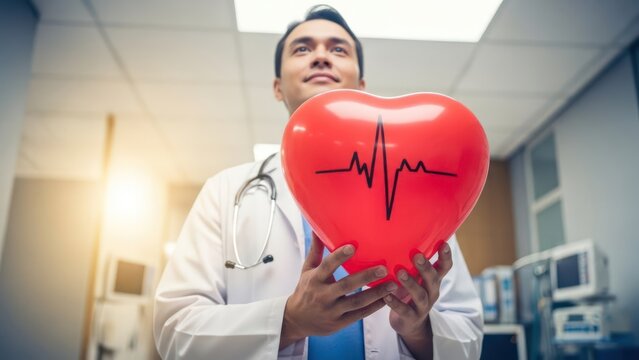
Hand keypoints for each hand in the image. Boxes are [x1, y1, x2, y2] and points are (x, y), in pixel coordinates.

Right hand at [279, 233, 397, 348]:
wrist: (297, 320)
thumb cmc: (305, 290)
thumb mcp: (307, 270)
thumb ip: (316, 250)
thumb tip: (317, 228)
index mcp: (315, 279)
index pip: (327, 266)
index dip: (339, 256)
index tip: (353, 247)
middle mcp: (323, 295)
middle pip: (346, 285)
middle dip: (366, 277)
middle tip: (383, 269)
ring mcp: (332, 310)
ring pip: (357, 302)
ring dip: (376, 293)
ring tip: (393, 284)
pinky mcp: (339, 323)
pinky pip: (359, 315)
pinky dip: (374, 307)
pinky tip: (387, 299)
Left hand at [384, 242, 452, 359]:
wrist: (410, 324)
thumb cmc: (410, 293)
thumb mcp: (416, 278)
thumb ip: (412, 262)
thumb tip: (402, 233)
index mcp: (433, 281)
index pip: (444, 268)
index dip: (445, 256)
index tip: (444, 243)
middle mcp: (431, 292)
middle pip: (433, 280)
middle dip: (425, 267)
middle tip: (417, 254)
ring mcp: (422, 306)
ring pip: (420, 295)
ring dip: (410, 283)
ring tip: (399, 272)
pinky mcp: (411, 318)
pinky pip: (404, 311)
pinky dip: (395, 303)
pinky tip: (386, 295)